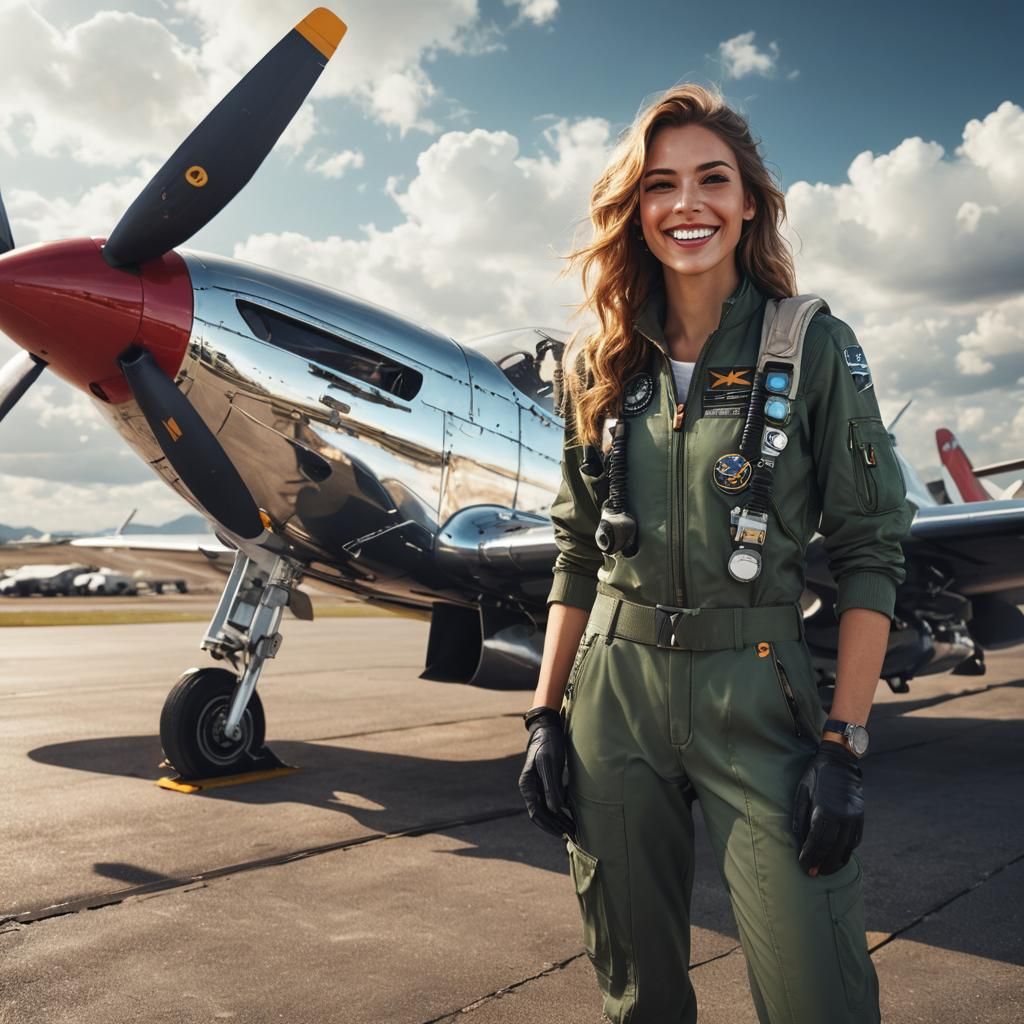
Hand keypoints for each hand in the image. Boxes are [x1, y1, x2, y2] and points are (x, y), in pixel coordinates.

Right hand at [518, 707, 575, 837]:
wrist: (548, 728)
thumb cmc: (548, 743)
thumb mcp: (549, 762)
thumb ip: (551, 785)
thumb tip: (555, 809)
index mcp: (527, 785)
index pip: (536, 813)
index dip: (550, 826)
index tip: (564, 833)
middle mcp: (531, 789)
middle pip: (542, 815)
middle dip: (557, 826)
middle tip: (574, 834)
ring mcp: (538, 786)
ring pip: (548, 810)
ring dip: (560, 821)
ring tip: (575, 829)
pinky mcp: (547, 783)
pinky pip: (553, 801)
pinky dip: (563, 810)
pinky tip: (574, 813)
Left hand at [792, 740, 863, 875]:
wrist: (840, 761)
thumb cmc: (816, 776)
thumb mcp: (802, 792)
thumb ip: (800, 818)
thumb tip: (799, 841)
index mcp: (826, 811)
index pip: (818, 842)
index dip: (810, 857)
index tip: (803, 866)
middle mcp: (843, 817)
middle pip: (833, 850)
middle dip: (822, 864)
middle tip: (812, 874)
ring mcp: (854, 818)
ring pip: (846, 849)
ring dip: (835, 862)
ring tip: (824, 870)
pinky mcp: (860, 818)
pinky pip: (855, 841)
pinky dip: (846, 852)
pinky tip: (837, 857)